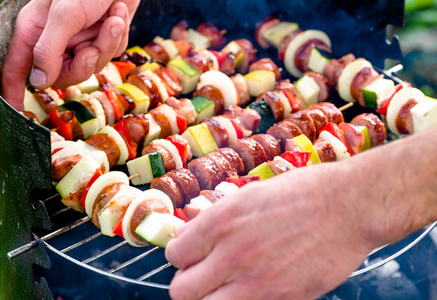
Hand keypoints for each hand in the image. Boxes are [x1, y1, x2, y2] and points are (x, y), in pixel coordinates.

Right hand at [1, 0, 139, 109]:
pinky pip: (111, 53)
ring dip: (105, 44)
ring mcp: (81, 40)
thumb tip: (39, 82)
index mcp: (36, 30)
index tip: (16, 111)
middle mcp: (57, 39)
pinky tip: (117, 15)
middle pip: (64, 75)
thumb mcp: (64, 15)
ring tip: (111, 19)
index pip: (18, 68)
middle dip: (83, 63)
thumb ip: (48, 49)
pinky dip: (117, 37)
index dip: (15, 90)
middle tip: (90, 47)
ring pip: (92, 66)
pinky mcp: (103, 39)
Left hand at [165, 163, 374, 299]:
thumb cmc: (301, 194)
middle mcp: (232, 254)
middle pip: (182, 290)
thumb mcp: (249, 194)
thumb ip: (215, 220)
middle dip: (188, 283)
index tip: (191, 256)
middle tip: (203, 275)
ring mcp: (256, 282)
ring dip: (209, 298)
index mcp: (221, 221)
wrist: (348, 206)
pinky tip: (252, 288)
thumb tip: (190, 236)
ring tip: (224, 286)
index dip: (181, 257)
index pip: (175, 255)